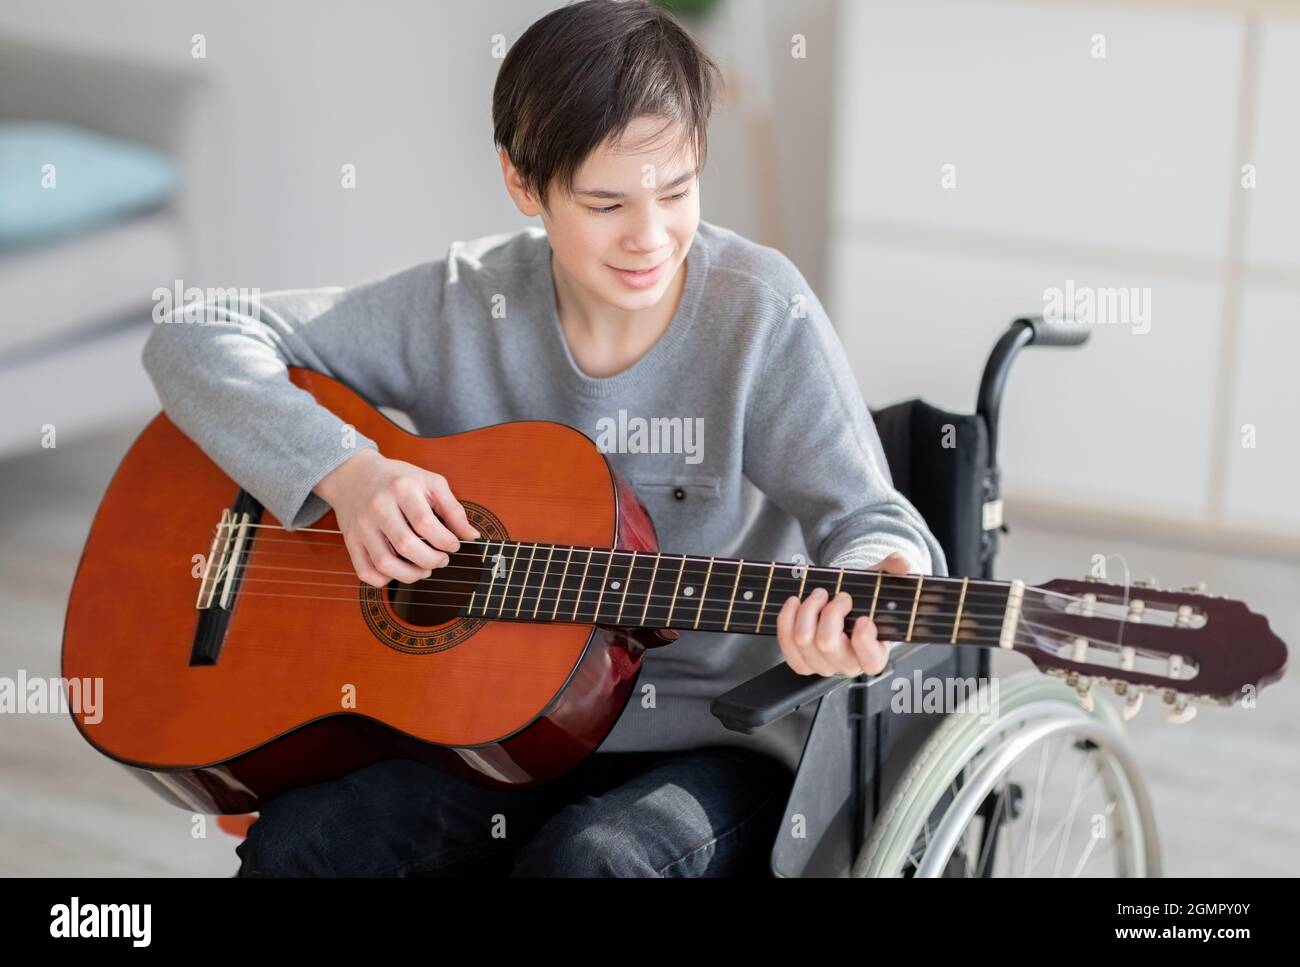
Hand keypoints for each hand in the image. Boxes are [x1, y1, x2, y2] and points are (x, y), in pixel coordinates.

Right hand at [313, 448, 480, 587]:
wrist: (355, 474)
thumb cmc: (399, 480)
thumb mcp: (430, 483)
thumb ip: (453, 509)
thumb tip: (471, 536)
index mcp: (401, 488)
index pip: (425, 523)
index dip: (445, 541)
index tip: (454, 545)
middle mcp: (378, 507)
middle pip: (406, 546)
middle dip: (432, 560)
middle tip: (442, 560)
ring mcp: (361, 526)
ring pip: (385, 564)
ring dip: (411, 575)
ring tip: (425, 570)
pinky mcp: (350, 541)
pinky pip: (365, 571)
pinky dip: (384, 580)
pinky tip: (399, 571)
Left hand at [774, 552, 912, 677]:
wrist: (847, 600)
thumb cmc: (868, 595)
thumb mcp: (885, 578)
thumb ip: (896, 567)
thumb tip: (900, 563)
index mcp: (877, 652)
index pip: (870, 660)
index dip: (863, 640)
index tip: (863, 617)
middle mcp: (850, 664)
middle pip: (828, 644)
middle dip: (829, 612)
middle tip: (837, 595)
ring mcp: (824, 664)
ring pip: (804, 641)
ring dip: (807, 610)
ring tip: (818, 594)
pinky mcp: (802, 660)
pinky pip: (787, 646)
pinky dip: (786, 620)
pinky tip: (795, 603)